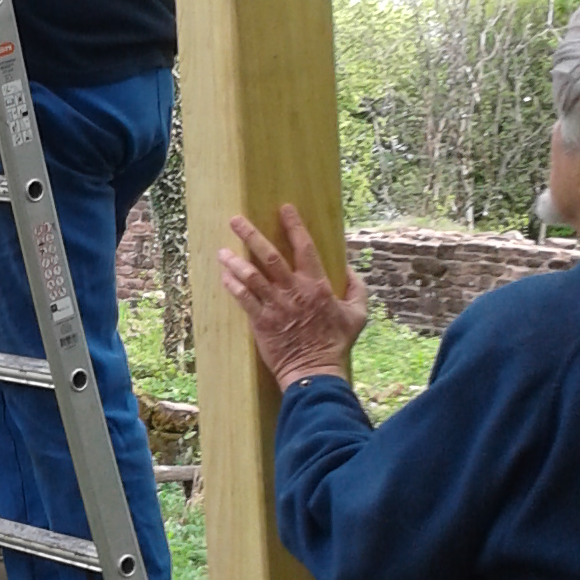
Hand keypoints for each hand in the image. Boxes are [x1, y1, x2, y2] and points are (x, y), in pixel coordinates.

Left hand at [218, 204, 368, 391]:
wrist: (315, 371)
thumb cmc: (336, 342)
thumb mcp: (357, 314)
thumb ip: (356, 288)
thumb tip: (348, 269)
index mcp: (317, 285)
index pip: (304, 247)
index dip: (294, 225)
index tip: (284, 208)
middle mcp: (294, 290)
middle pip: (269, 255)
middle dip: (250, 234)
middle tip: (235, 219)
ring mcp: (275, 305)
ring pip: (250, 275)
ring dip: (234, 260)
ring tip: (221, 251)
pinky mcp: (261, 321)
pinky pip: (243, 298)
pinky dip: (232, 285)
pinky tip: (224, 275)